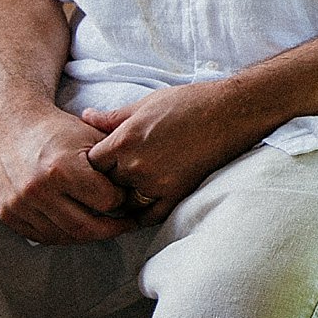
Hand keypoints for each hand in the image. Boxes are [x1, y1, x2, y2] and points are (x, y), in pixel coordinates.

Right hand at [0, 105, 141, 243]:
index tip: (127, 198)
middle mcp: (38, 189)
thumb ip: (115, 163)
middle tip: (127, 225)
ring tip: (104, 226)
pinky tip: (78, 225)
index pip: (105, 201)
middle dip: (112, 229)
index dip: (122, 201)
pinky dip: (63, 235)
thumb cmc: (61, 132)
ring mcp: (20, 204)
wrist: (15, 128)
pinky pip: (42, 236)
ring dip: (88, 235)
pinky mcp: (7, 213)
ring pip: (64, 236)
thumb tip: (141, 189)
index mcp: (62, 168)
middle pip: (85, 227)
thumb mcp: (93, 137)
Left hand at [81, 80, 264, 214]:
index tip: (99, 161)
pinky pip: (148, 215)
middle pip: (105, 183)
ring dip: (122, 198)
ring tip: (125, 191)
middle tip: (110, 176)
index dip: (92, 163)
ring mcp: (156, 183)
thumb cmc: (190, 102)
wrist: (232, 112)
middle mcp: (136, 165)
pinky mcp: (176, 194)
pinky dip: (141, 215)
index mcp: (125, 140)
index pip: (90, 163)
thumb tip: (86, 116)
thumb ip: (113, 116)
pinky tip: (139, 209)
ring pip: (124, 202)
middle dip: (106, 179)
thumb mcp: (147, 103)